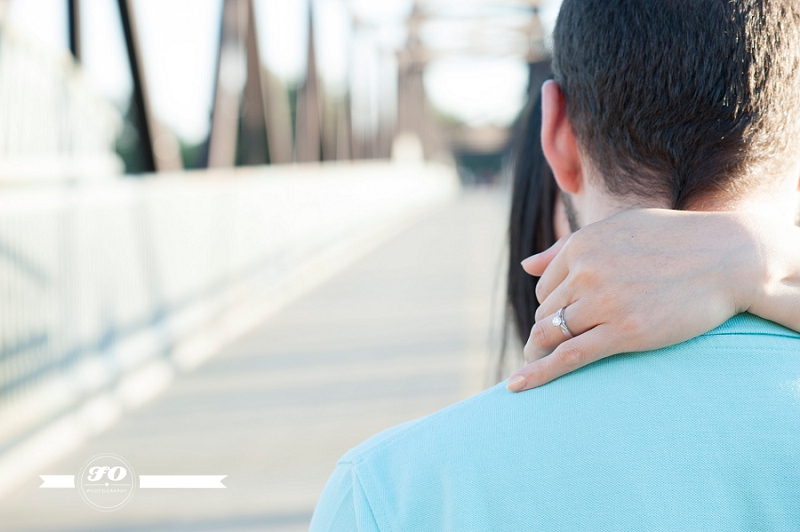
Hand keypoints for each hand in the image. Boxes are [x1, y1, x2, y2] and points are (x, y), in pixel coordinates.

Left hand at [506, 208, 766, 391]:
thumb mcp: (617, 231)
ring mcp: (605, 302)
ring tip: (534, 362)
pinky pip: (569, 357)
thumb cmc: (672, 241)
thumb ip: (566, 248)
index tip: (561, 319)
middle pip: (546, 312)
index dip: (551, 306)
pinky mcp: (624, 332)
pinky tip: (518, 385)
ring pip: (552, 334)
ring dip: (540, 352)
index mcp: (581, 245)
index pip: (544, 287)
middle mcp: (587, 272)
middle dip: (546, 330)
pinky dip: (539, 373)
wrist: (726, 257)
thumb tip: (524, 266)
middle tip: (547, 346)